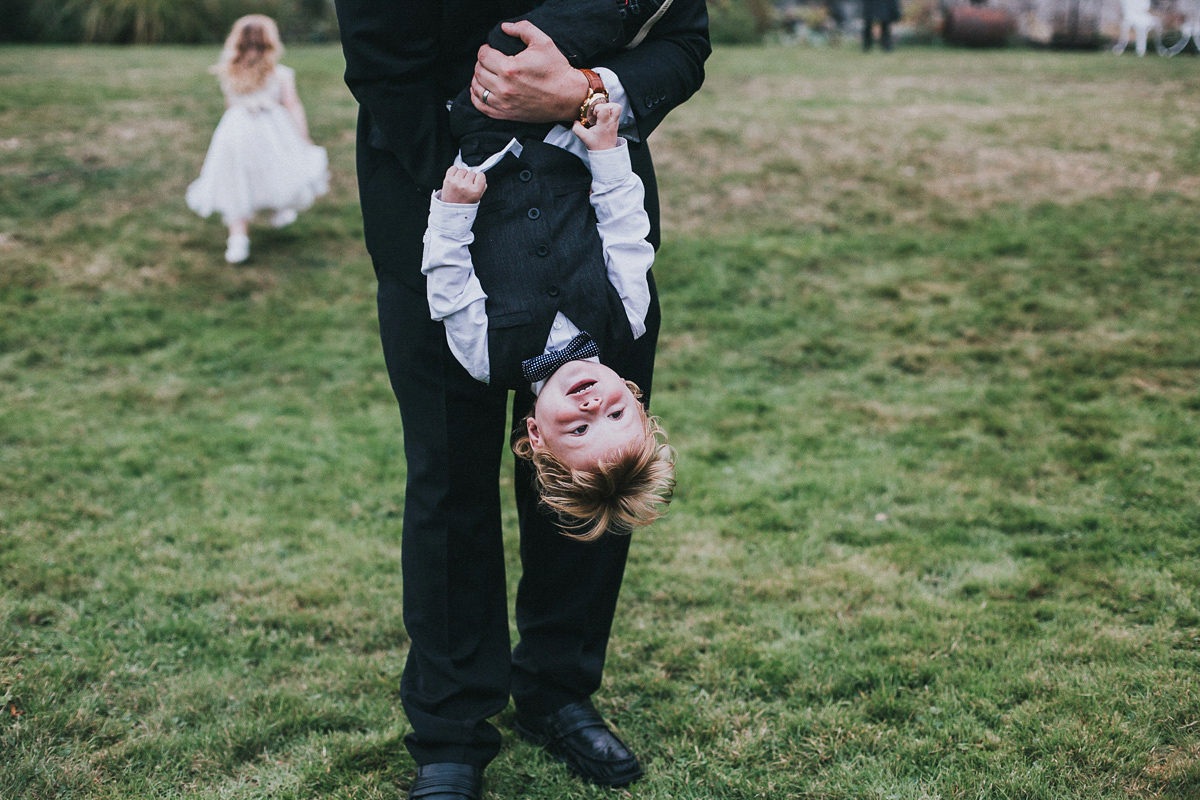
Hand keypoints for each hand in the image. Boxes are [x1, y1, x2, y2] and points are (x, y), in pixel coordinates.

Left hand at [440, 166, 485, 204]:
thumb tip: (481, 175)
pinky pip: (453, 168)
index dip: (479, 178)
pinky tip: (455, 179)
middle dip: (470, 178)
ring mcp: (456, 182)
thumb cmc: (464, 204)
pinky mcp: (448, 180)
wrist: (451, 210)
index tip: (476, 182)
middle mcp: (465, 186)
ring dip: (462, 175)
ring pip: (463, 170)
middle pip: (472, 172)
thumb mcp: (477, 198)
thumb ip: (482, 186)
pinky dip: (454, 172)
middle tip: (466, 186)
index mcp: (475, 191)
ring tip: (460, 184)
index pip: (481, 175)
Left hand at [471, 21, 588, 123]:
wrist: (568, 97)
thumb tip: (504, 27)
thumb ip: (522, 29)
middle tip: (490, 60)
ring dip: (478, 78)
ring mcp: (504, 103)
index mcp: (510, 68)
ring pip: (477, 88)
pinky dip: (477, 96)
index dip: (485, 49)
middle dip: (482, 62)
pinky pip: (481, 106)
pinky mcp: (506, 114)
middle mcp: (504, 87)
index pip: (483, 55)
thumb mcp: (543, 42)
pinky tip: (481, 89)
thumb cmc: (556, 69)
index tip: (492, 49)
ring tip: (486, 73)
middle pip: (478, 70)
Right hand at [573, 102, 620, 149]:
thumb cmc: (596, 145)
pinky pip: (615, 112)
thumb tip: (576, 122)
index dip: (597, 108)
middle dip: (605, 105)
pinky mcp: (615, 123)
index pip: (605, 108)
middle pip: (616, 106)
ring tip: (601, 113)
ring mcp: (615, 122)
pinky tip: (602, 117)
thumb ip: (577, 128)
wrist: (605, 153)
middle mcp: (612, 121)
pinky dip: (609, 112)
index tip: (593, 115)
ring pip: (618, 108)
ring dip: (609, 107)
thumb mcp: (584, 137)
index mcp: (605, 123)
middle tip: (599, 112)